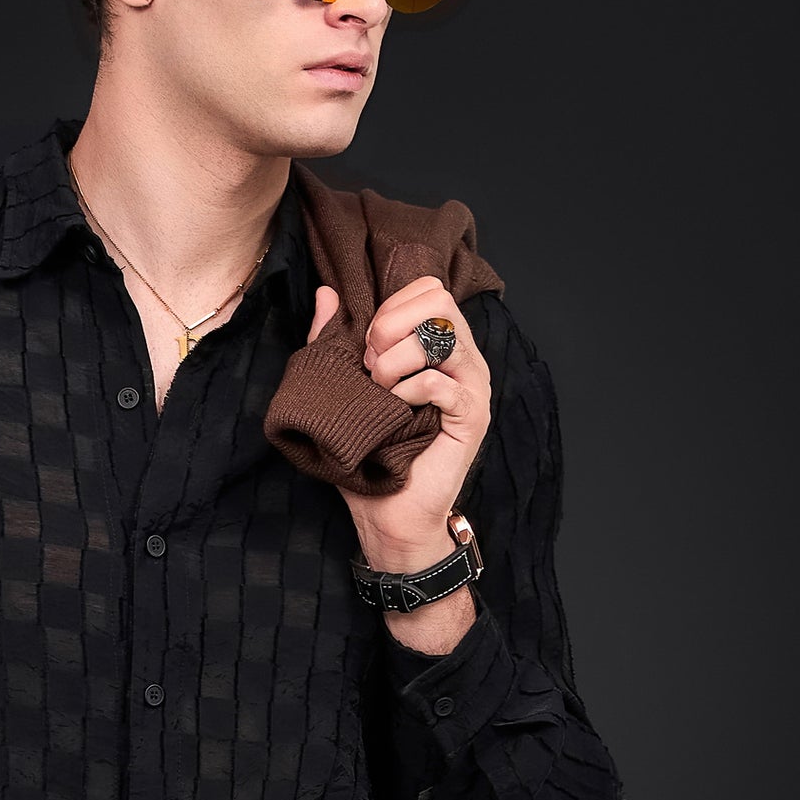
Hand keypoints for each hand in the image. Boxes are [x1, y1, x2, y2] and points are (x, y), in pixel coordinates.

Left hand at [306, 275, 491, 569]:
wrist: (388, 511)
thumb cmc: (370, 451)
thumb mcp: (347, 385)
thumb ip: (336, 337)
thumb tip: (326, 292)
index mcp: (440, 345)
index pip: (430, 288)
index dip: (392, 307)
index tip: (367, 345)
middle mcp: (464, 358)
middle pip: (439, 299)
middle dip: (391, 326)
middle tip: (372, 367)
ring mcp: (473, 385)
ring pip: (440, 335)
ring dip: (395, 361)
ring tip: (380, 391)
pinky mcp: (472, 415)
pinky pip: (438, 381)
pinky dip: (407, 392)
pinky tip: (397, 412)